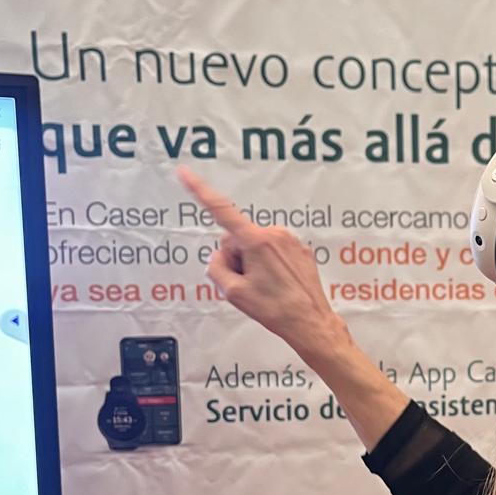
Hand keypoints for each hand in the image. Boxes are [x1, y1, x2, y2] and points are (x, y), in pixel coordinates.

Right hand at [178, 167, 347, 362]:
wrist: (310, 322)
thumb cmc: (275, 310)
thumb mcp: (234, 293)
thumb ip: (216, 268)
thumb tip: (220, 257)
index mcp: (256, 241)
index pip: (220, 211)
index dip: (199, 191)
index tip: (185, 172)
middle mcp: (274, 234)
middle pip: (238, 239)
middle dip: (236, 259)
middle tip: (247, 285)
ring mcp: (290, 241)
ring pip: (256, 246)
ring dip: (253, 264)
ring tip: (265, 288)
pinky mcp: (300, 250)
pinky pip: (273, 252)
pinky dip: (269, 266)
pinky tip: (278, 285)